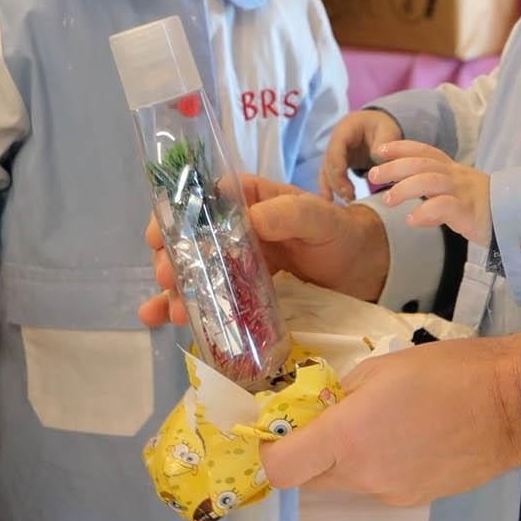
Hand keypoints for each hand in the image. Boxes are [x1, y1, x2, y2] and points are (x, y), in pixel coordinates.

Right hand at [136, 173, 389, 327]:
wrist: (362, 273)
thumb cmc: (340, 235)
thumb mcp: (321, 218)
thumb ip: (292, 214)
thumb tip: (252, 218)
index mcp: (246, 200)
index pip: (198, 200)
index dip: (173, 216)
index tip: (160, 236)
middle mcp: (232, 230)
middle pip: (187, 239)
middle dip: (170, 258)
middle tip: (168, 279)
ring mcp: (233, 264)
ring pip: (191, 271)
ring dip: (173, 288)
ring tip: (169, 310)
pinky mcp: (238, 294)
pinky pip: (205, 298)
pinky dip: (180, 308)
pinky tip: (159, 319)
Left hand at [261, 332, 520, 505]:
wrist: (514, 405)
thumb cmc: (448, 372)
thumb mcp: (382, 367)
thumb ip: (342, 394)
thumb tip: (323, 411)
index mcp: (347, 439)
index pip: (280, 469)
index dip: (270, 451)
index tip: (279, 429)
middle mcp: (363, 476)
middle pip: (310, 478)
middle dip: (309, 452)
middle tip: (331, 417)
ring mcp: (391, 493)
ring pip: (346, 482)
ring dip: (347, 458)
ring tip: (382, 423)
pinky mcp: (416, 500)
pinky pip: (379, 484)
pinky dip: (379, 465)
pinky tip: (410, 438)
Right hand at [319, 110, 401, 201]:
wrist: (377, 125)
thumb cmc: (382, 126)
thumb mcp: (388, 130)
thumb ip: (384, 142)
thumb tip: (377, 158)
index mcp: (345, 129)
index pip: (335, 150)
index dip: (338, 169)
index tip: (348, 188)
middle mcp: (334, 141)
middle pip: (328, 164)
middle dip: (337, 183)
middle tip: (350, 198)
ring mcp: (333, 153)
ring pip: (326, 172)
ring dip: (333, 188)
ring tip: (347, 201)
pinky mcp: (336, 164)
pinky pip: (329, 177)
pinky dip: (330, 189)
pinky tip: (332, 201)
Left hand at [366, 140, 491, 245]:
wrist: (517, 220)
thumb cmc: (484, 209)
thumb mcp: (457, 193)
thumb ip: (435, 190)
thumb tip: (405, 195)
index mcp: (453, 170)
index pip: (425, 151)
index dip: (402, 147)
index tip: (380, 150)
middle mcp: (457, 176)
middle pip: (422, 163)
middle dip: (394, 167)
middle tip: (372, 176)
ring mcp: (465, 192)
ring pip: (431, 181)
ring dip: (405, 189)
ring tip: (388, 201)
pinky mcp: (471, 212)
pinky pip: (446, 207)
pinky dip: (425, 213)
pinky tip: (412, 220)